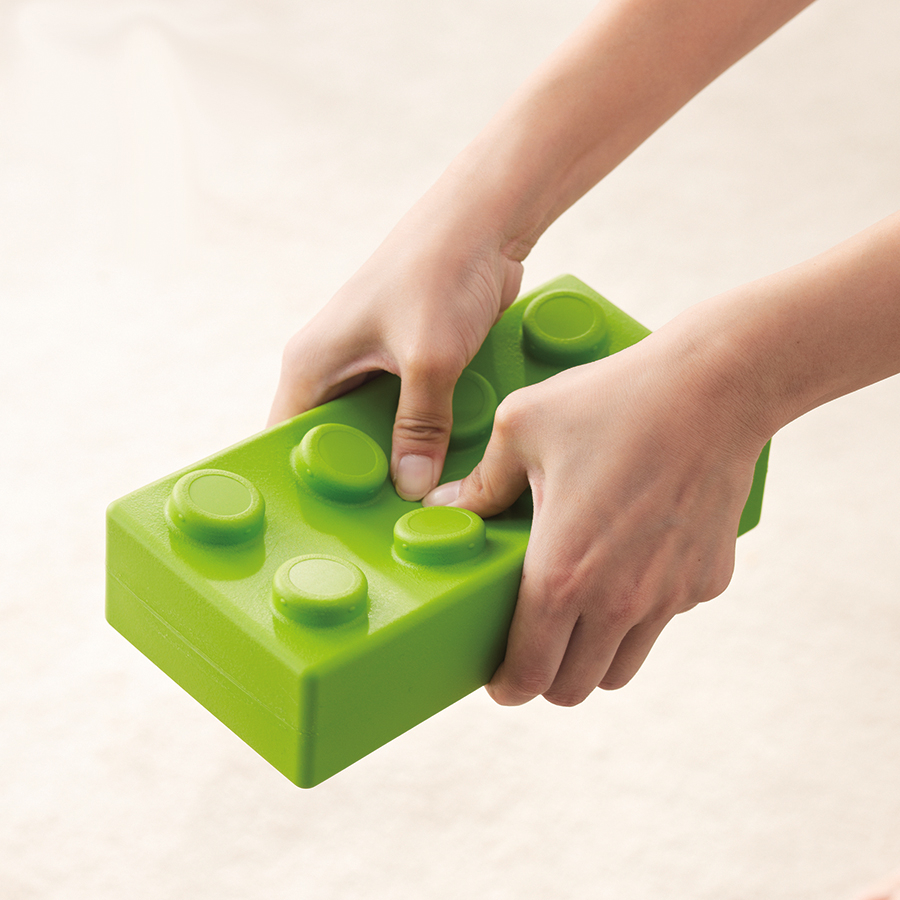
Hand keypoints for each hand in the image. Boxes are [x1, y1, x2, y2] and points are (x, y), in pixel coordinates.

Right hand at [268, 185, 524, 499]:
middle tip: (387, 527)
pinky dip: (424, 438)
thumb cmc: (439, 273)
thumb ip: (419, 427)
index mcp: (312, 363)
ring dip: (398, 461)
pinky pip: (408, 415)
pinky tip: (447, 468)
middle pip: (334, 442)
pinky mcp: (407, 363)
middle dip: (361, 480)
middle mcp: (334, 367)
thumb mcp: (429, 358)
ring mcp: (371, 366)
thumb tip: (411, 490)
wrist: (483, 222)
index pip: (286, 439)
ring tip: (420, 506)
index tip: (334, 527)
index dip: (307, 484)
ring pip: (375, 431)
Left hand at [424, 315, 767, 704]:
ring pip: (621, 669)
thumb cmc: (612, 403)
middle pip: (574, 688)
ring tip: (576, 614)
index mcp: (562, 573)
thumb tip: (443, 507)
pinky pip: (663, 620)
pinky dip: (640, 613)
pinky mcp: (705, 581)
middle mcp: (619, 601)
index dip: (506, 686)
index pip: (529, 672)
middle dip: (545, 677)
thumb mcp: (522, 430)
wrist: (715, 388)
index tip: (498, 677)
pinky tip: (629, 562)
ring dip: (593, 657)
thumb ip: (480, 483)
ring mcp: (669, 597)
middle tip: (532, 643)